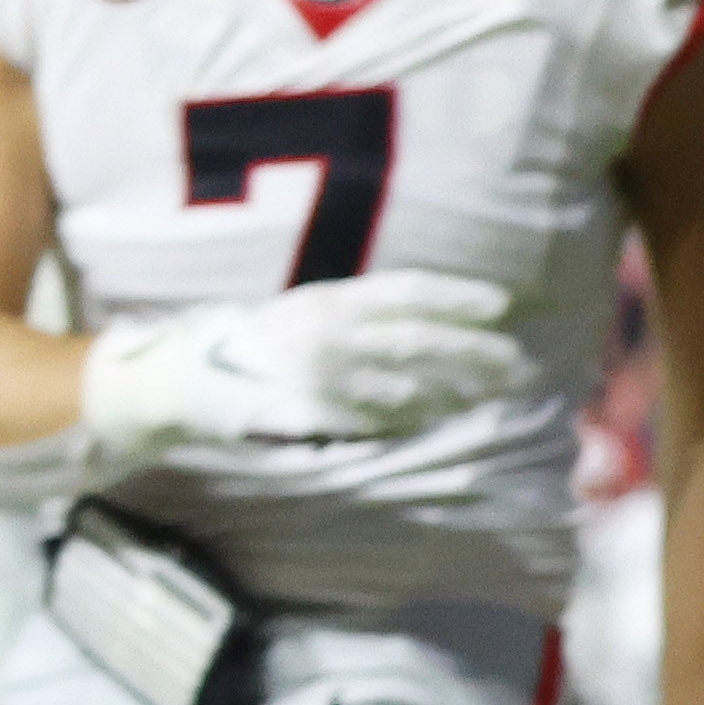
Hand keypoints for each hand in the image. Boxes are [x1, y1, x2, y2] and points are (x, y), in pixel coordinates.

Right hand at [80, 272, 524, 465]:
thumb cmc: (257, 344)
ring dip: (454, 386)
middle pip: (416, 337)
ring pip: (405, 377)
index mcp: (327, 298)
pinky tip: (444, 413)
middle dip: (472, 351)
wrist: (186, 381)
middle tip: (517, 363)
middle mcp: (326, 330)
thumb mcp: (304, 311)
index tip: (499, 306)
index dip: (455, 296)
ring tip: (494, 392)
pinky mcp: (312, 408)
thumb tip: (429, 321)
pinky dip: (414, 413)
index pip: (405, 290)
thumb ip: (357, 312)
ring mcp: (320, 372)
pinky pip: (375, 412)